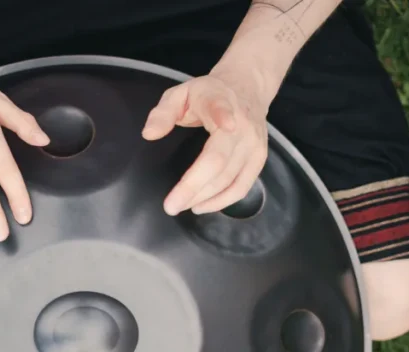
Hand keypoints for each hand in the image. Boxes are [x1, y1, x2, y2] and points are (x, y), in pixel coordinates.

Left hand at [142, 67, 272, 215]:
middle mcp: (243, 125)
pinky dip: (222, 201)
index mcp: (221, 101)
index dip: (224, 115)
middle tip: (171, 206)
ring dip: (205, 198)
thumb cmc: (207, 94)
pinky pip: (242, 187)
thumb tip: (149, 134)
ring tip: (182, 206)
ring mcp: (254, 145)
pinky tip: (202, 205)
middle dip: (194, 187)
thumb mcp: (181, 93)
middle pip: (220, 160)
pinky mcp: (259, 160)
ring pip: (230, 179)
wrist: (246, 88)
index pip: (222, 109)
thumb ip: (163, 112)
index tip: (226, 124)